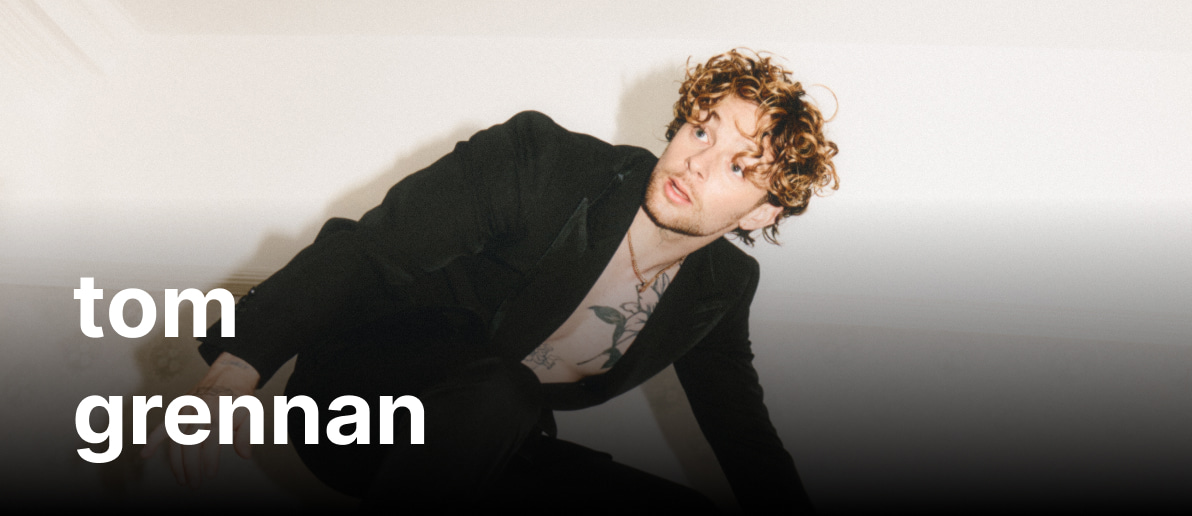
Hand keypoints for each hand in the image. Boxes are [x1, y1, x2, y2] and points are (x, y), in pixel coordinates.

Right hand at [141, 352, 260, 487]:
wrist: (229, 376)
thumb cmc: (241, 400)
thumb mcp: (251, 413)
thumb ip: (246, 434)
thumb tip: (245, 455)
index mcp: (219, 413)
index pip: (211, 439)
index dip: (209, 458)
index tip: (209, 475)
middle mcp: (199, 412)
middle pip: (190, 442)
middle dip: (191, 465)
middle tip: (195, 485)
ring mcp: (186, 410)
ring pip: (176, 439)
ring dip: (176, 462)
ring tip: (182, 480)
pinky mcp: (178, 410)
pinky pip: (163, 426)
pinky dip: (153, 440)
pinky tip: (145, 454)